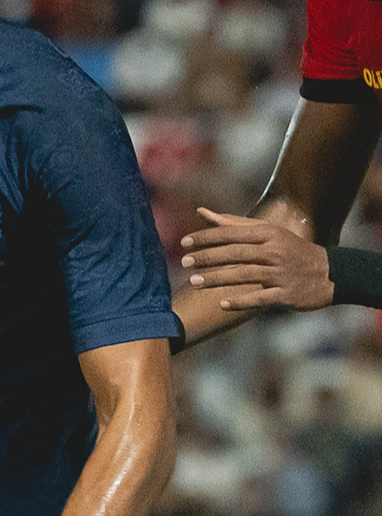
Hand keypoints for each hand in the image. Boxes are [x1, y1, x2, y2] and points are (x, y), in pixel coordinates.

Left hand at [181, 208, 332, 311]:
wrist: (332, 274)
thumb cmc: (293, 251)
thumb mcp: (269, 233)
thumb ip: (234, 224)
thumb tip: (202, 212)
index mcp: (269, 235)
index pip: (232, 234)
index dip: (207, 238)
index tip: (184, 243)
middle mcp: (274, 252)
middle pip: (235, 253)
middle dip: (208, 257)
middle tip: (184, 263)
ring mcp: (281, 274)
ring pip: (244, 275)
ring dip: (217, 279)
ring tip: (194, 282)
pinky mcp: (287, 294)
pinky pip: (260, 298)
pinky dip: (241, 301)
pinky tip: (222, 303)